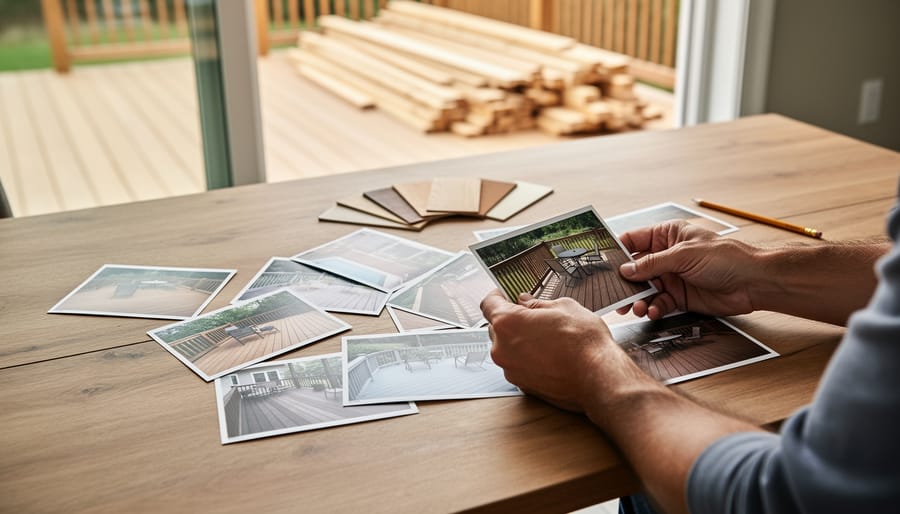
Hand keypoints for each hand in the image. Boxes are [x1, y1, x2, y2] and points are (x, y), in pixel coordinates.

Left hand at [480, 290, 617, 411]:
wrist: (599, 377)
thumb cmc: (584, 342)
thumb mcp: (563, 307)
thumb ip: (537, 303)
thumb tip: (526, 302)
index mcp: (507, 323)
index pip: (488, 304)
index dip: (497, 296)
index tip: (505, 294)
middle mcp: (502, 348)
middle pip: (496, 327)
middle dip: (511, 319)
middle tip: (534, 315)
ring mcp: (511, 370)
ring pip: (507, 348)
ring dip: (519, 341)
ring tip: (547, 337)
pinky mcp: (522, 385)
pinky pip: (518, 365)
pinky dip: (528, 359)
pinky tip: (549, 355)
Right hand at [617, 221, 760, 318]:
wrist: (753, 283)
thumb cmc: (726, 258)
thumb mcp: (683, 256)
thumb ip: (652, 264)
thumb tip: (626, 269)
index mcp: (667, 235)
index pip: (634, 240)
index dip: (617, 251)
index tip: (601, 263)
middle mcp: (667, 256)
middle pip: (636, 268)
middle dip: (626, 282)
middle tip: (615, 294)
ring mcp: (673, 277)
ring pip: (645, 288)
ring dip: (639, 299)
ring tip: (637, 308)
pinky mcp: (680, 296)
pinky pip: (659, 303)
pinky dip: (654, 308)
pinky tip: (654, 311)